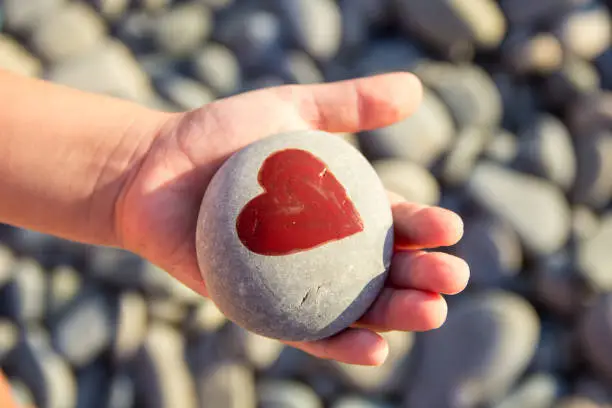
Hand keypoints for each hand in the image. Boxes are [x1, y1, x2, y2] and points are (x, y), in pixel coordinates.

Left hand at [114, 73, 468, 365]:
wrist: (151, 171)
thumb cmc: (220, 138)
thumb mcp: (288, 109)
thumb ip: (348, 103)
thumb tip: (416, 89)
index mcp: (338, 210)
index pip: (392, 223)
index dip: (425, 228)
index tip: (450, 229)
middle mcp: (322, 251)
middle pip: (383, 271)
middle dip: (424, 278)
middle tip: (452, 278)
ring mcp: (293, 283)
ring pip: (355, 307)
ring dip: (396, 317)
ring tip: (430, 313)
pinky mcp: (258, 308)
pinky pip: (303, 333)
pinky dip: (339, 345)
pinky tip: (374, 350)